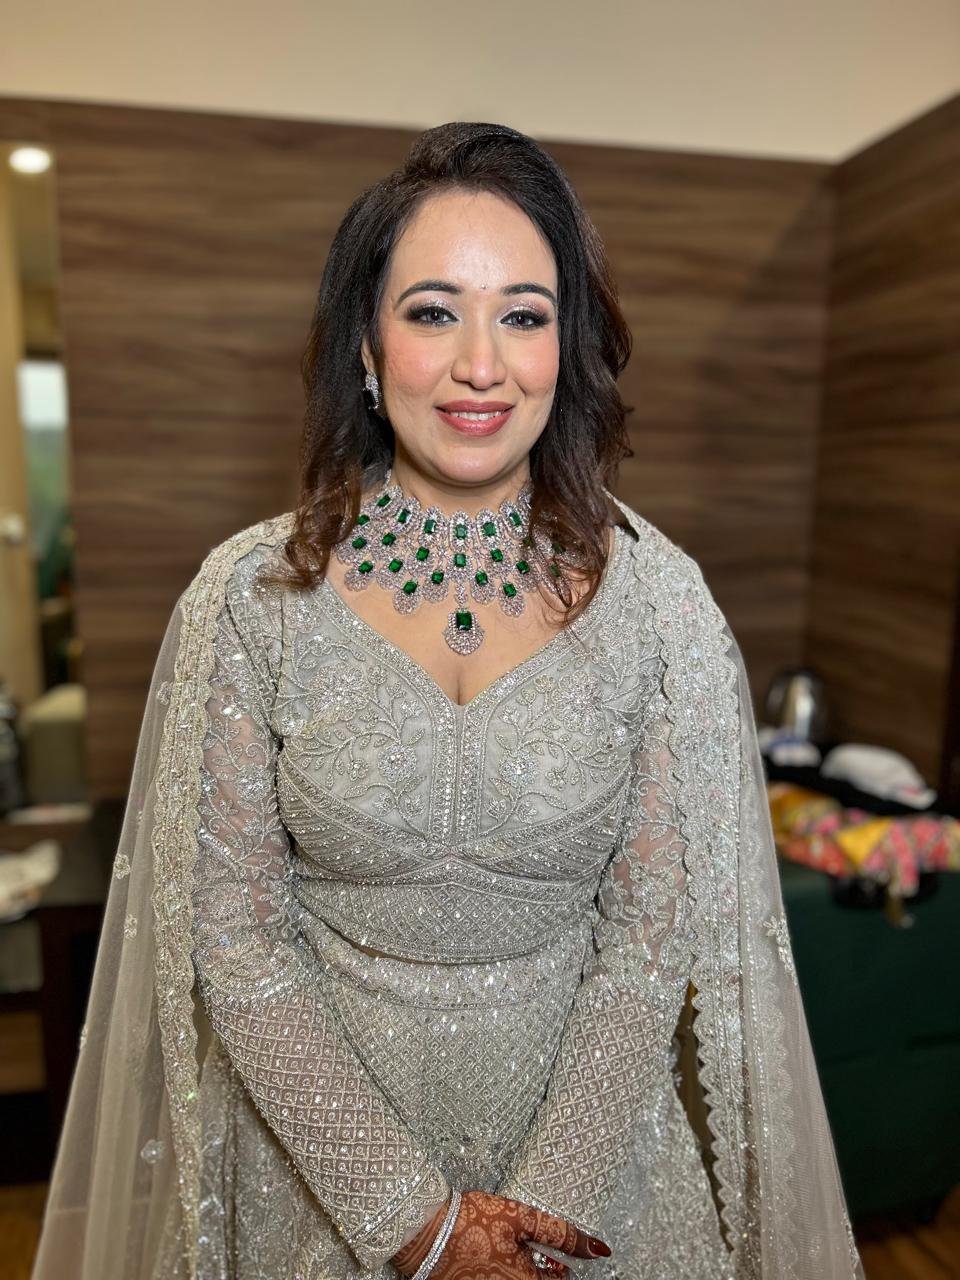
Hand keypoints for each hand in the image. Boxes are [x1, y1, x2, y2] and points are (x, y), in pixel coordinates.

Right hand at [391, 1189, 611, 1278]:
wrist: (425, 1232)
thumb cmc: (471, 1221)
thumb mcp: (520, 1218)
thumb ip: (561, 1234)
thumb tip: (599, 1249)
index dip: (561, 1269)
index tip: (554, 1258)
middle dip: (540, 1272)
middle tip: (527, 1253)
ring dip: (523, 1272)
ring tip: (506, 1255)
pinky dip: (502, 1275)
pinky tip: (493, 1262)